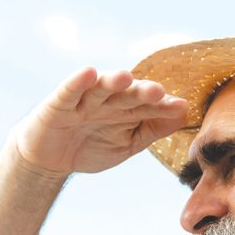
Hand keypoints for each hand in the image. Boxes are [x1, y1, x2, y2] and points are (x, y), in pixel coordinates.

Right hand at [11, 67, 189, 175]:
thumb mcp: (127, 143)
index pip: (147, 106)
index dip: (162, 106)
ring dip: (112, 81)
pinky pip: (70, 91)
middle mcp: (107, 101)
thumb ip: (153, 129)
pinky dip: (78, 82)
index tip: (180, 106)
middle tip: (158, 91)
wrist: (50, 160)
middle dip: (141, 92)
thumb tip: (185, 113)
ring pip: (100, 88)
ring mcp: (83, 101)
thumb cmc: (90, 146)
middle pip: (126, 94)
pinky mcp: (59, 103)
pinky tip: (89, 74)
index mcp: (125, 110)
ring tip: (125, 77)